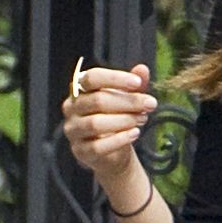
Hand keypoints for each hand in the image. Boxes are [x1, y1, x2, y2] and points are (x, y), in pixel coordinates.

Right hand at [60, 60, 156, 187]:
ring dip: (124, 120)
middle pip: (97, 100)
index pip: (92, 78)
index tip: (138, 83)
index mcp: (80, 89)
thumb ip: (133, 86)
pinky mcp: (80, 151)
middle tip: (150, 104)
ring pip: (95, 123)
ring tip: (142, 119)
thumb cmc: (117, 120)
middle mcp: (71, 108)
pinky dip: (120, 139)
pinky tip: (135, 134)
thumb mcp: (127, 100)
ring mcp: (73, 130)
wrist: (114, 153)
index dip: (115, 78)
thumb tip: (142, 69)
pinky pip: (98, 146)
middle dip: (128, 102)